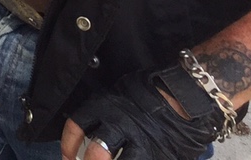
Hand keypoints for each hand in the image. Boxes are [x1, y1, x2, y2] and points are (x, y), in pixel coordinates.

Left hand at [62, 67, 220, 159]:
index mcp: (103, 106)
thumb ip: (100, 115)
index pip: (77, 126)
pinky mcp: (157, 155)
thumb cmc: (145, 98)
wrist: (183, 99)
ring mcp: (140, 142)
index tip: (67, 157)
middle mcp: (119, 124)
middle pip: (97, 153)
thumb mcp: (116, 97)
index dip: (68, 145)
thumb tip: (86, 135)